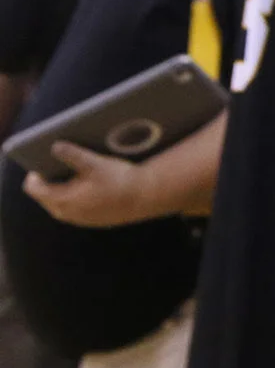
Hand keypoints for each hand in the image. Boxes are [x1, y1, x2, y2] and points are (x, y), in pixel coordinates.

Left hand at [24, 146, 160, 228]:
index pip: (33, 188)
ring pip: (61, 203)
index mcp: (60, 200)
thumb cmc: (119, 179)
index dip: (34, 172)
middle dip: (49, 180)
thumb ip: (71, 154)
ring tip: (76, 173)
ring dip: (64, 189)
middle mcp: (66, 213)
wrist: (147, 197)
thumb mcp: (93, 163)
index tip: (42, 160)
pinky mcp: (93, 221)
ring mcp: (80, 219)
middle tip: (59, 163)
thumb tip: (54, 146)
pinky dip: (77, 197)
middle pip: (45, 196)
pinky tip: (92, 185)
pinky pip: (76, 208)